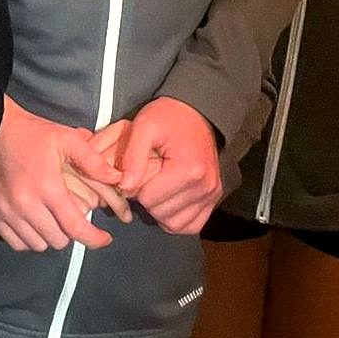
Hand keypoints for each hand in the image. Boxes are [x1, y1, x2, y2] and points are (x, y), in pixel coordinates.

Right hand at [0, 97, 124, 252]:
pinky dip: (28, 239)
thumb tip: (120, 180)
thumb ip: (94, 161)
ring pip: (37, 244)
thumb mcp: (67, 139)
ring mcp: (6, 211)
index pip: (75, 228)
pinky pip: (16, 242)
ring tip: (53, 220)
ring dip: (50, 236)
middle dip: (71, 233)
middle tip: (73, 217)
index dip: (94, 239)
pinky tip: (34, 223)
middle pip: (58, 240)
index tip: (104, 239)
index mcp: (47, 187)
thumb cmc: (34, 134)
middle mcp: (25, 204)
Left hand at [119, 97, 222, 234]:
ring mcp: (212, 195)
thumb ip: (132, 156)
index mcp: (188, 170)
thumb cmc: (168, 117)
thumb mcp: (144, 126)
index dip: (136, 186)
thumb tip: (124, 187)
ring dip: (160, 210)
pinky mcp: (214, 199)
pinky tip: (169, 199)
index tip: (137, 170)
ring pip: (174, 224)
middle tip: (147, 177)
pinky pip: (191, 225)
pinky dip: (176, 217)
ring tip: (157, 187)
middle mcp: (205, 187)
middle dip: (147, 198)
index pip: (148, 199)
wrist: (197, 112)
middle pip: (160, 213)